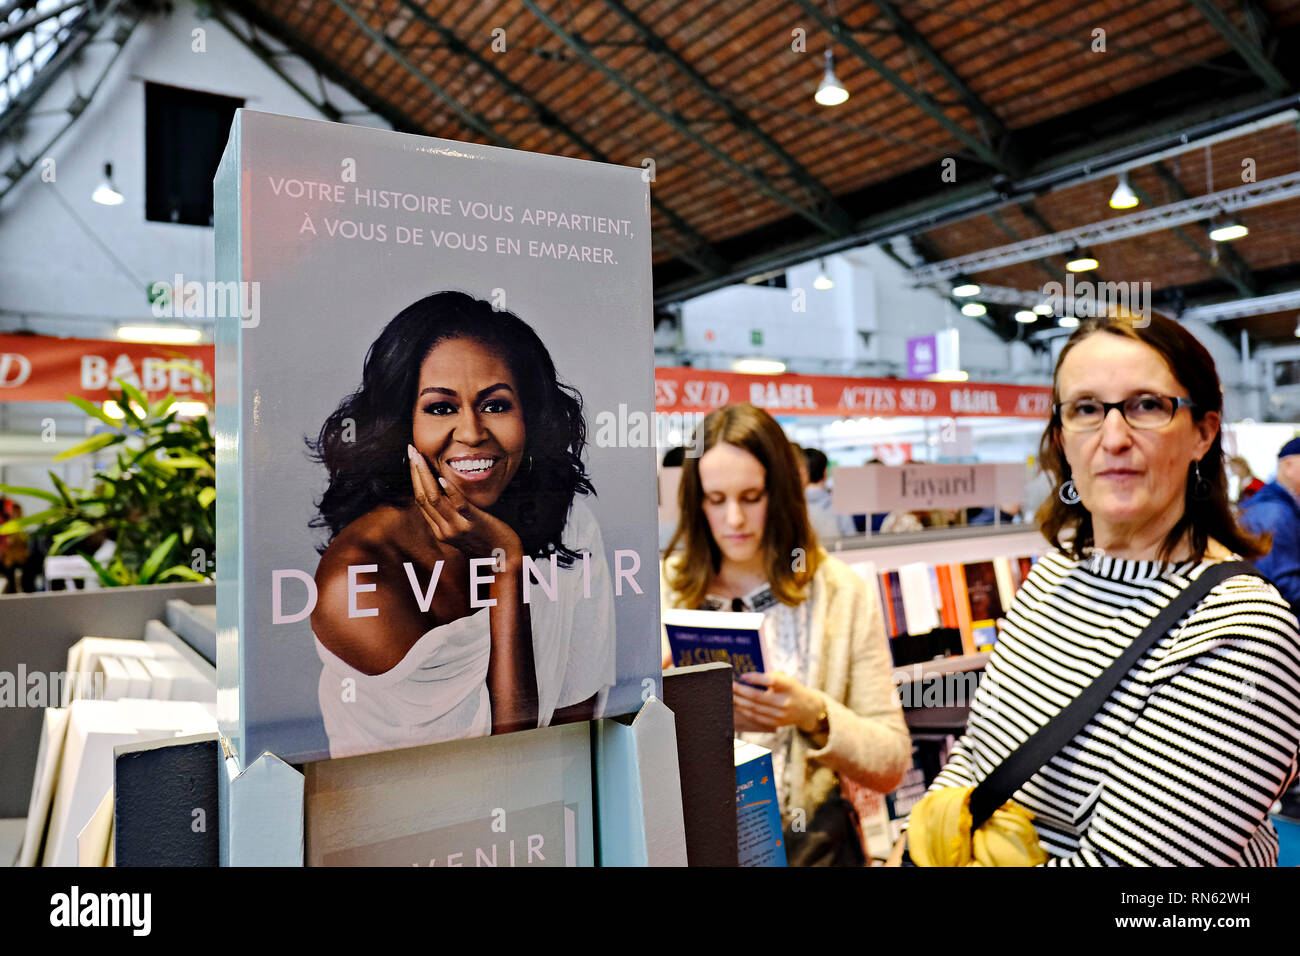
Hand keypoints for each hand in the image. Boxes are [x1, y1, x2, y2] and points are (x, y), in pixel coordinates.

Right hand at [408, 444, 520, 561]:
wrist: (505, 558)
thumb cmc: (487, 541)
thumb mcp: (462, 530)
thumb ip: (451, 515)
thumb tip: (445, 492)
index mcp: (439, 531)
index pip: (420, 501)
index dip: (414, 479)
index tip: (413, 460)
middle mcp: (444, 531)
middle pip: (423, 497)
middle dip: (415, 472)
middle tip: (411, 451)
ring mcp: (458, 528)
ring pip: (434, 499)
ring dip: (425, 475)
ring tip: (420, 457)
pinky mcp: (474, 524)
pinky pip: (458, 505)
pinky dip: (449, 490)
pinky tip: (443, 477)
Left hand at [732, 671, 824, 734]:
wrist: (807, 708)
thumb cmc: (791, 689)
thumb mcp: (786, 679)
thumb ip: (770, 677)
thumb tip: (746, 677)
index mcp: (788, 686)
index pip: (771, 681)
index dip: (756, 678)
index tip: (742, 675)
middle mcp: (785, 701)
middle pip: (758, 697)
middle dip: (741, 691)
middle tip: (729, 685)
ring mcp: (781, 714)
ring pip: (755, 708)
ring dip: (740, 702)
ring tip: (730, 695)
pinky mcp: (777, 723)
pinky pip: (757, 717)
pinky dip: (746, 711)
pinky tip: (738, 706)